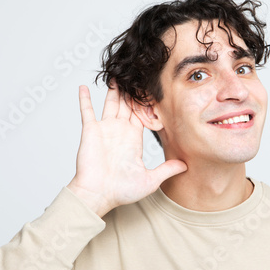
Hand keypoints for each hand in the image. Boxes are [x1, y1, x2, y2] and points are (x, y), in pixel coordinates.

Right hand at [67, 83, 186, 216]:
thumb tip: (186, 166)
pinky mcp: (91, 130)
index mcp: (133, 139)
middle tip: (138, 74)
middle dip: (133, 91)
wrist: (98, 195)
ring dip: (113, 89)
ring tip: (117, 74)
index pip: (143, 115)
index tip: (155, 90)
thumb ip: (167, 170)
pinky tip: (83, 86)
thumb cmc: (121, 190)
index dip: (148, 104)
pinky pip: (87, 111)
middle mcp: (120, 131)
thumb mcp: (150, 180)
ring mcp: (105, 129)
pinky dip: (84, 99)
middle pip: (128, 105)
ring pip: (111, 103)